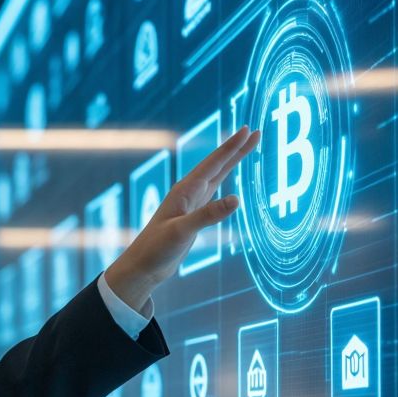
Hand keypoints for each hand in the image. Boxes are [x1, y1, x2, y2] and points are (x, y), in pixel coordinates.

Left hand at [103, 126, 260, 311]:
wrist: (143, 267)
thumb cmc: (156, 249)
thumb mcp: (182, 231)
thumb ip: (208, 215)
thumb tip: (237, 199)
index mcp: (185, 191)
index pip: (213, 164)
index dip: (232, 147)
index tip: (247, 130)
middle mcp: (188, 193)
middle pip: (217, 165)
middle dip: (236, 149)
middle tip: (254, 132)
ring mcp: (190, 204)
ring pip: (216, 176)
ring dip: (231, 162)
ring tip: (246, 148)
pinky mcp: (192, 216)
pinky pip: (212, 192)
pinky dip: (223, 181)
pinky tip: (227, 179)